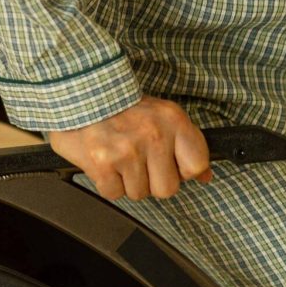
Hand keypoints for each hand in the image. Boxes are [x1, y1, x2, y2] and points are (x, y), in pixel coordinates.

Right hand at [49, 99, 211, 201]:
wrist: (80, 92)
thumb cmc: (123, 106)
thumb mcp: (163, 116)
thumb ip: (186, 145)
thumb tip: (205, 176)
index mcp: (174, 121)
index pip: (196, 166)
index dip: (183, 171)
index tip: (171, 163)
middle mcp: (154, 135)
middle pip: (167, 189)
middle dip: (153, 181)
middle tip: (140, 161)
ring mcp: (128, 150)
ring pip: (140, 194)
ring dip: (129, 181)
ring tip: (120, 158)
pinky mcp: (102, 164)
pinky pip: (114, 194)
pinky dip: (109, 183)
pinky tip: (106, 163)